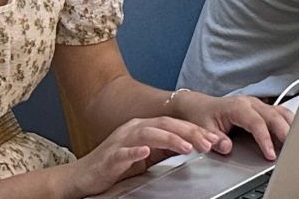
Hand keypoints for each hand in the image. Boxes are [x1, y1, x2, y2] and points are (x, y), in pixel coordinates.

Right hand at [65, 116, 227, 197]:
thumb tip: (190, 144)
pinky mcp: (110, 156)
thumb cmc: (115, 165)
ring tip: (187, 146)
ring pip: (148, 134)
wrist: (84, 175)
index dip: (194, 130)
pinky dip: (136, 151)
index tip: (214, 138)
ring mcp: (121, 141)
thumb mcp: (146, 155)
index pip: (173, 124)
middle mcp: (133, 129)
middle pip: (165, 124)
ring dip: (170, 139)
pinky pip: (124, 152)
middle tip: (208, 142)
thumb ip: (164, 148)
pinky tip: (146, 152)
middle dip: (189, 132)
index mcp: (144, 127)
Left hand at [168, 90, 292, 161]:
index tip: (271, 154)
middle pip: (273, 115)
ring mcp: (258, 104)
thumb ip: (216, 139)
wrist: (199, 106)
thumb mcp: (204, 129)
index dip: (265, 138)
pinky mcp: (262, 109)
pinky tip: (295, 134)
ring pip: (280, 112)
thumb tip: (227, 147)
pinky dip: (289, 123)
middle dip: (285, 132)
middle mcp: (250, 103)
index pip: (256, 122)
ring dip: (291, 125)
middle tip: (293, 148)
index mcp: (237, 106)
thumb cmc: (203, 116)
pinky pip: (280, 113)